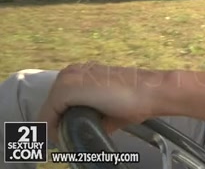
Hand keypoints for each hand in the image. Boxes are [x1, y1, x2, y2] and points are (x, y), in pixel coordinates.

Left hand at [38, 62, 165, 142]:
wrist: (149, 92)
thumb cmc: (136, 99)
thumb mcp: (111, 109)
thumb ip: (94, 117)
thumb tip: (87, 130)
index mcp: (82, 73)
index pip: (60, 101)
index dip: (60, 120)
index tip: (66, 134)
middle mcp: (71, 72)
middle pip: (52, 104)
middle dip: (57, 123)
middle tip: (66, 138)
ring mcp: (68, 79)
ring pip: (49, 109)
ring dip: (55, 125)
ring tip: (66, 138)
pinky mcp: (66, 90)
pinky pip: (49, 114)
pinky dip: (52, 128)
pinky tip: (61, 137)